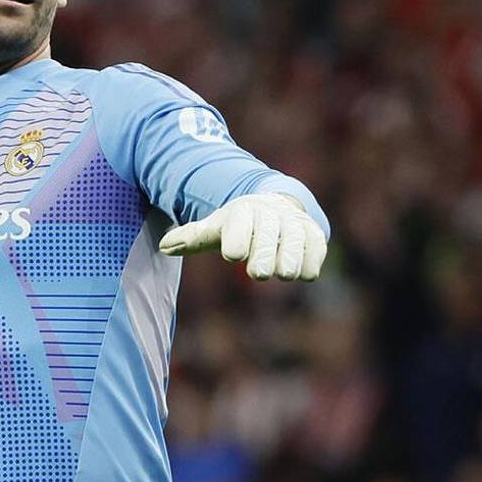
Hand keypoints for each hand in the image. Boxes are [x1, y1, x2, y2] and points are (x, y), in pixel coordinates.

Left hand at [158, 193, 326, 280]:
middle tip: (258, 273)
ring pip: (295, 243)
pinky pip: (316, 249)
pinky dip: (311, 261)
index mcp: (243, 211)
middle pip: (267, 237)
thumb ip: (191, 237)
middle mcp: (270, 214)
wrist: (276, 207)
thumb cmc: (238, 225)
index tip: (233, 255)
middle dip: (264, 255)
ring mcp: (294, 224)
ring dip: (290, 260)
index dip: (237, 240)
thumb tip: (164, 246)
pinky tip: (304, 272)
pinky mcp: (315, 235)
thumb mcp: (215, 229)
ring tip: (284, 273)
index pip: (240, 226)